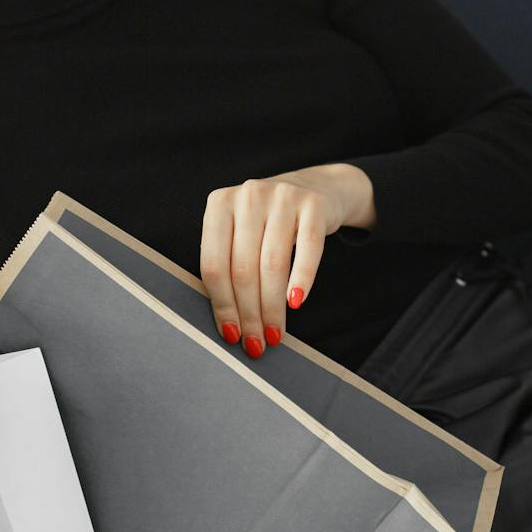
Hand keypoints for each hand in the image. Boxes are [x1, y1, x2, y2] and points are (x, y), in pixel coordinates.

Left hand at [199, 164, 370, 358]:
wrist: (317, 188)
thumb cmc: (269, 223)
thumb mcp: (242, 233)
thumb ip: (229, 266)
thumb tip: (228, 326)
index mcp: (219, 204)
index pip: (214, 265)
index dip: (222, 305)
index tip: (231, 335)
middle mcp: (248, 195)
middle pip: (243, 269)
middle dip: (249, 313)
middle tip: (256, 343)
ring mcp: (282, 196)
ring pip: (272, 264)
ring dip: (273, 306)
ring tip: (275, 333)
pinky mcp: (313, 204)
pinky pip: (308, 250)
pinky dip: (301, 280)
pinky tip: (296, 303)